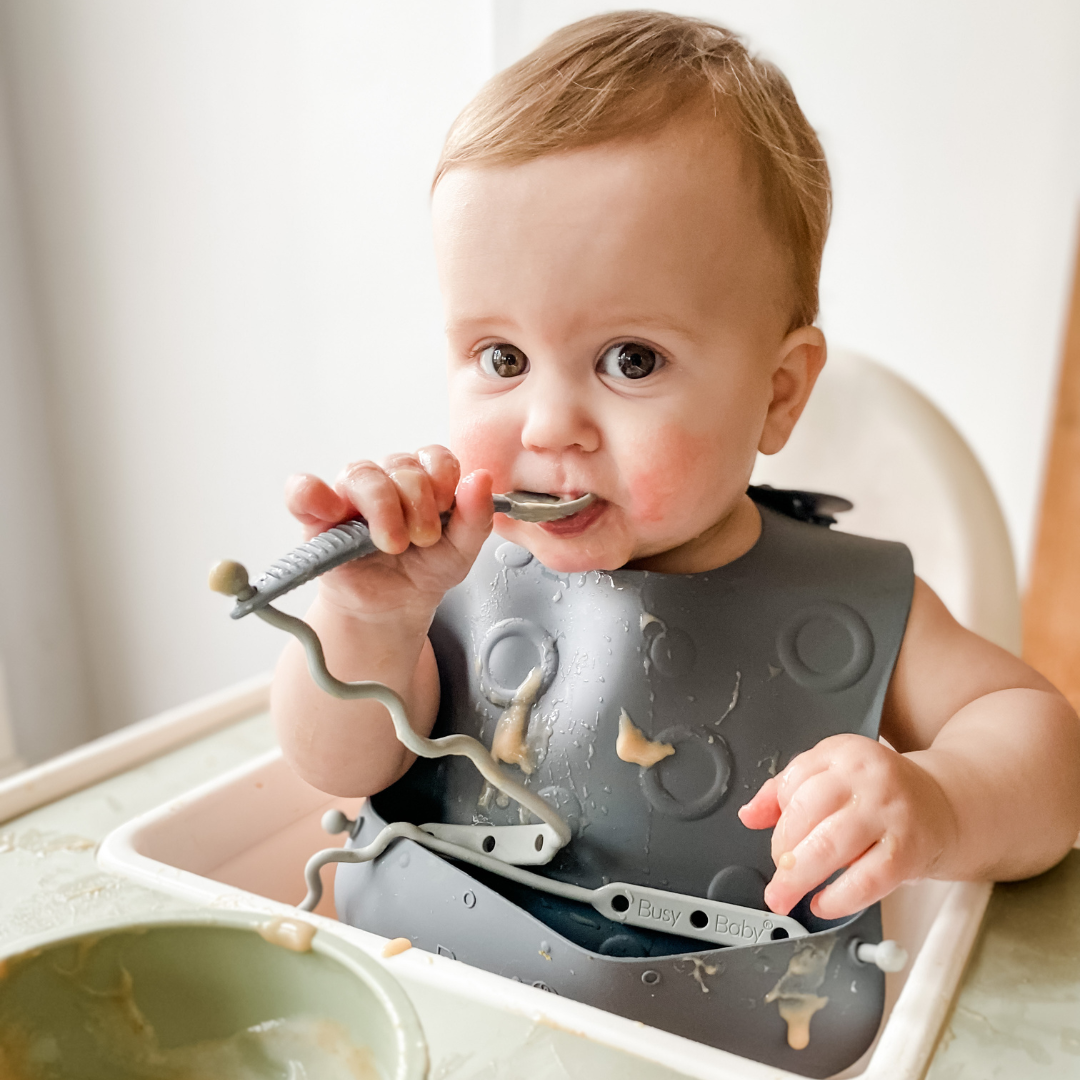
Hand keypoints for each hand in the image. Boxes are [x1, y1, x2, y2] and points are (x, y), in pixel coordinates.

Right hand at [284, 445, 493, 621]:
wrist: (394, 608)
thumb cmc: (425, 571)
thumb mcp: (462, 551)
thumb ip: (476, 517)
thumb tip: (482, 478)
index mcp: (423, 480)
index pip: (433, 456)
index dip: (442, 478)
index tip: (445, 509)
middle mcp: (386, 480)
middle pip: (400, 466)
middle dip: (417, 505)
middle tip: (422, 539)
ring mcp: (350, 496)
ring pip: (361, 474)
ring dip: (382, 508)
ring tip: (391, 542)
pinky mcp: (317, 517)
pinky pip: (303, 491)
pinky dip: (311, 494)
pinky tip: (331, 512)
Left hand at [738, 734, 956, 919]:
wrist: (943, 804)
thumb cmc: (879, 793)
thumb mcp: (832, 775)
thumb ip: (786, 790)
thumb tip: (750, 814)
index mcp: (842, 753)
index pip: (792, 781)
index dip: (777, 816)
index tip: (774, 838)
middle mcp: (866, 779)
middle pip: (805, 813)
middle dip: (782, 851)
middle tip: (777, 874)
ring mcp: (888, 813)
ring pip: (829, 847)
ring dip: (799, 878)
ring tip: (784, 895)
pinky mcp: (907, 851)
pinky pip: (865, 880)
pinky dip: (837, 899)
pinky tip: (822, 903)